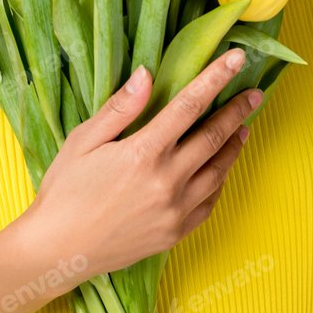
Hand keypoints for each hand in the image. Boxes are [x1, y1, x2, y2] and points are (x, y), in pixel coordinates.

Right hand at [24, 50, 262, 277]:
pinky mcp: (174, 234)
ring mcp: (174, 211)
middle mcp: (166, 182)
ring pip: (218, 172)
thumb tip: (147, 73)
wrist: (57, 252)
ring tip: (244, 128)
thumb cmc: (64, 192)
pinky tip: (221, 169)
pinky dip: (220, 181)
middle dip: (237, 111)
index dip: (216, 78)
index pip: (190, 105)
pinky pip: (209, 203)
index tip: (237, 60)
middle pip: (213, 137)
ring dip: (234, 146)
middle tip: (255, 94)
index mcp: (143, 153)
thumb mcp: (83, 141)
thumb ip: (119, 108)